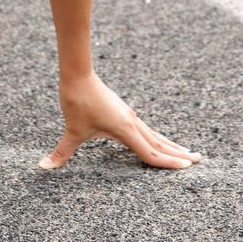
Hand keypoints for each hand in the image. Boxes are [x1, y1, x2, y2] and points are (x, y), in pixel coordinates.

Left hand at [39, 71, 200, 170]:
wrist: (77, 73)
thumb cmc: (76, 100)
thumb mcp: (71, 129)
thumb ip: (61, 152)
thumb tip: (42, 167)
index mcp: (124, 129)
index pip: (150, 153)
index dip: (168, 163)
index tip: (187, 168)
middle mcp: (131, 123)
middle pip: (159, 143)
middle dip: (178, 154)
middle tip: (200, 161)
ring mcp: (129, 115)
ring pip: (154, 134)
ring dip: (171, 144)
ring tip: (188, 152)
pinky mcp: (123, 111)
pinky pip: (146, 128)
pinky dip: (157, 136)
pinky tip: (158, 139)